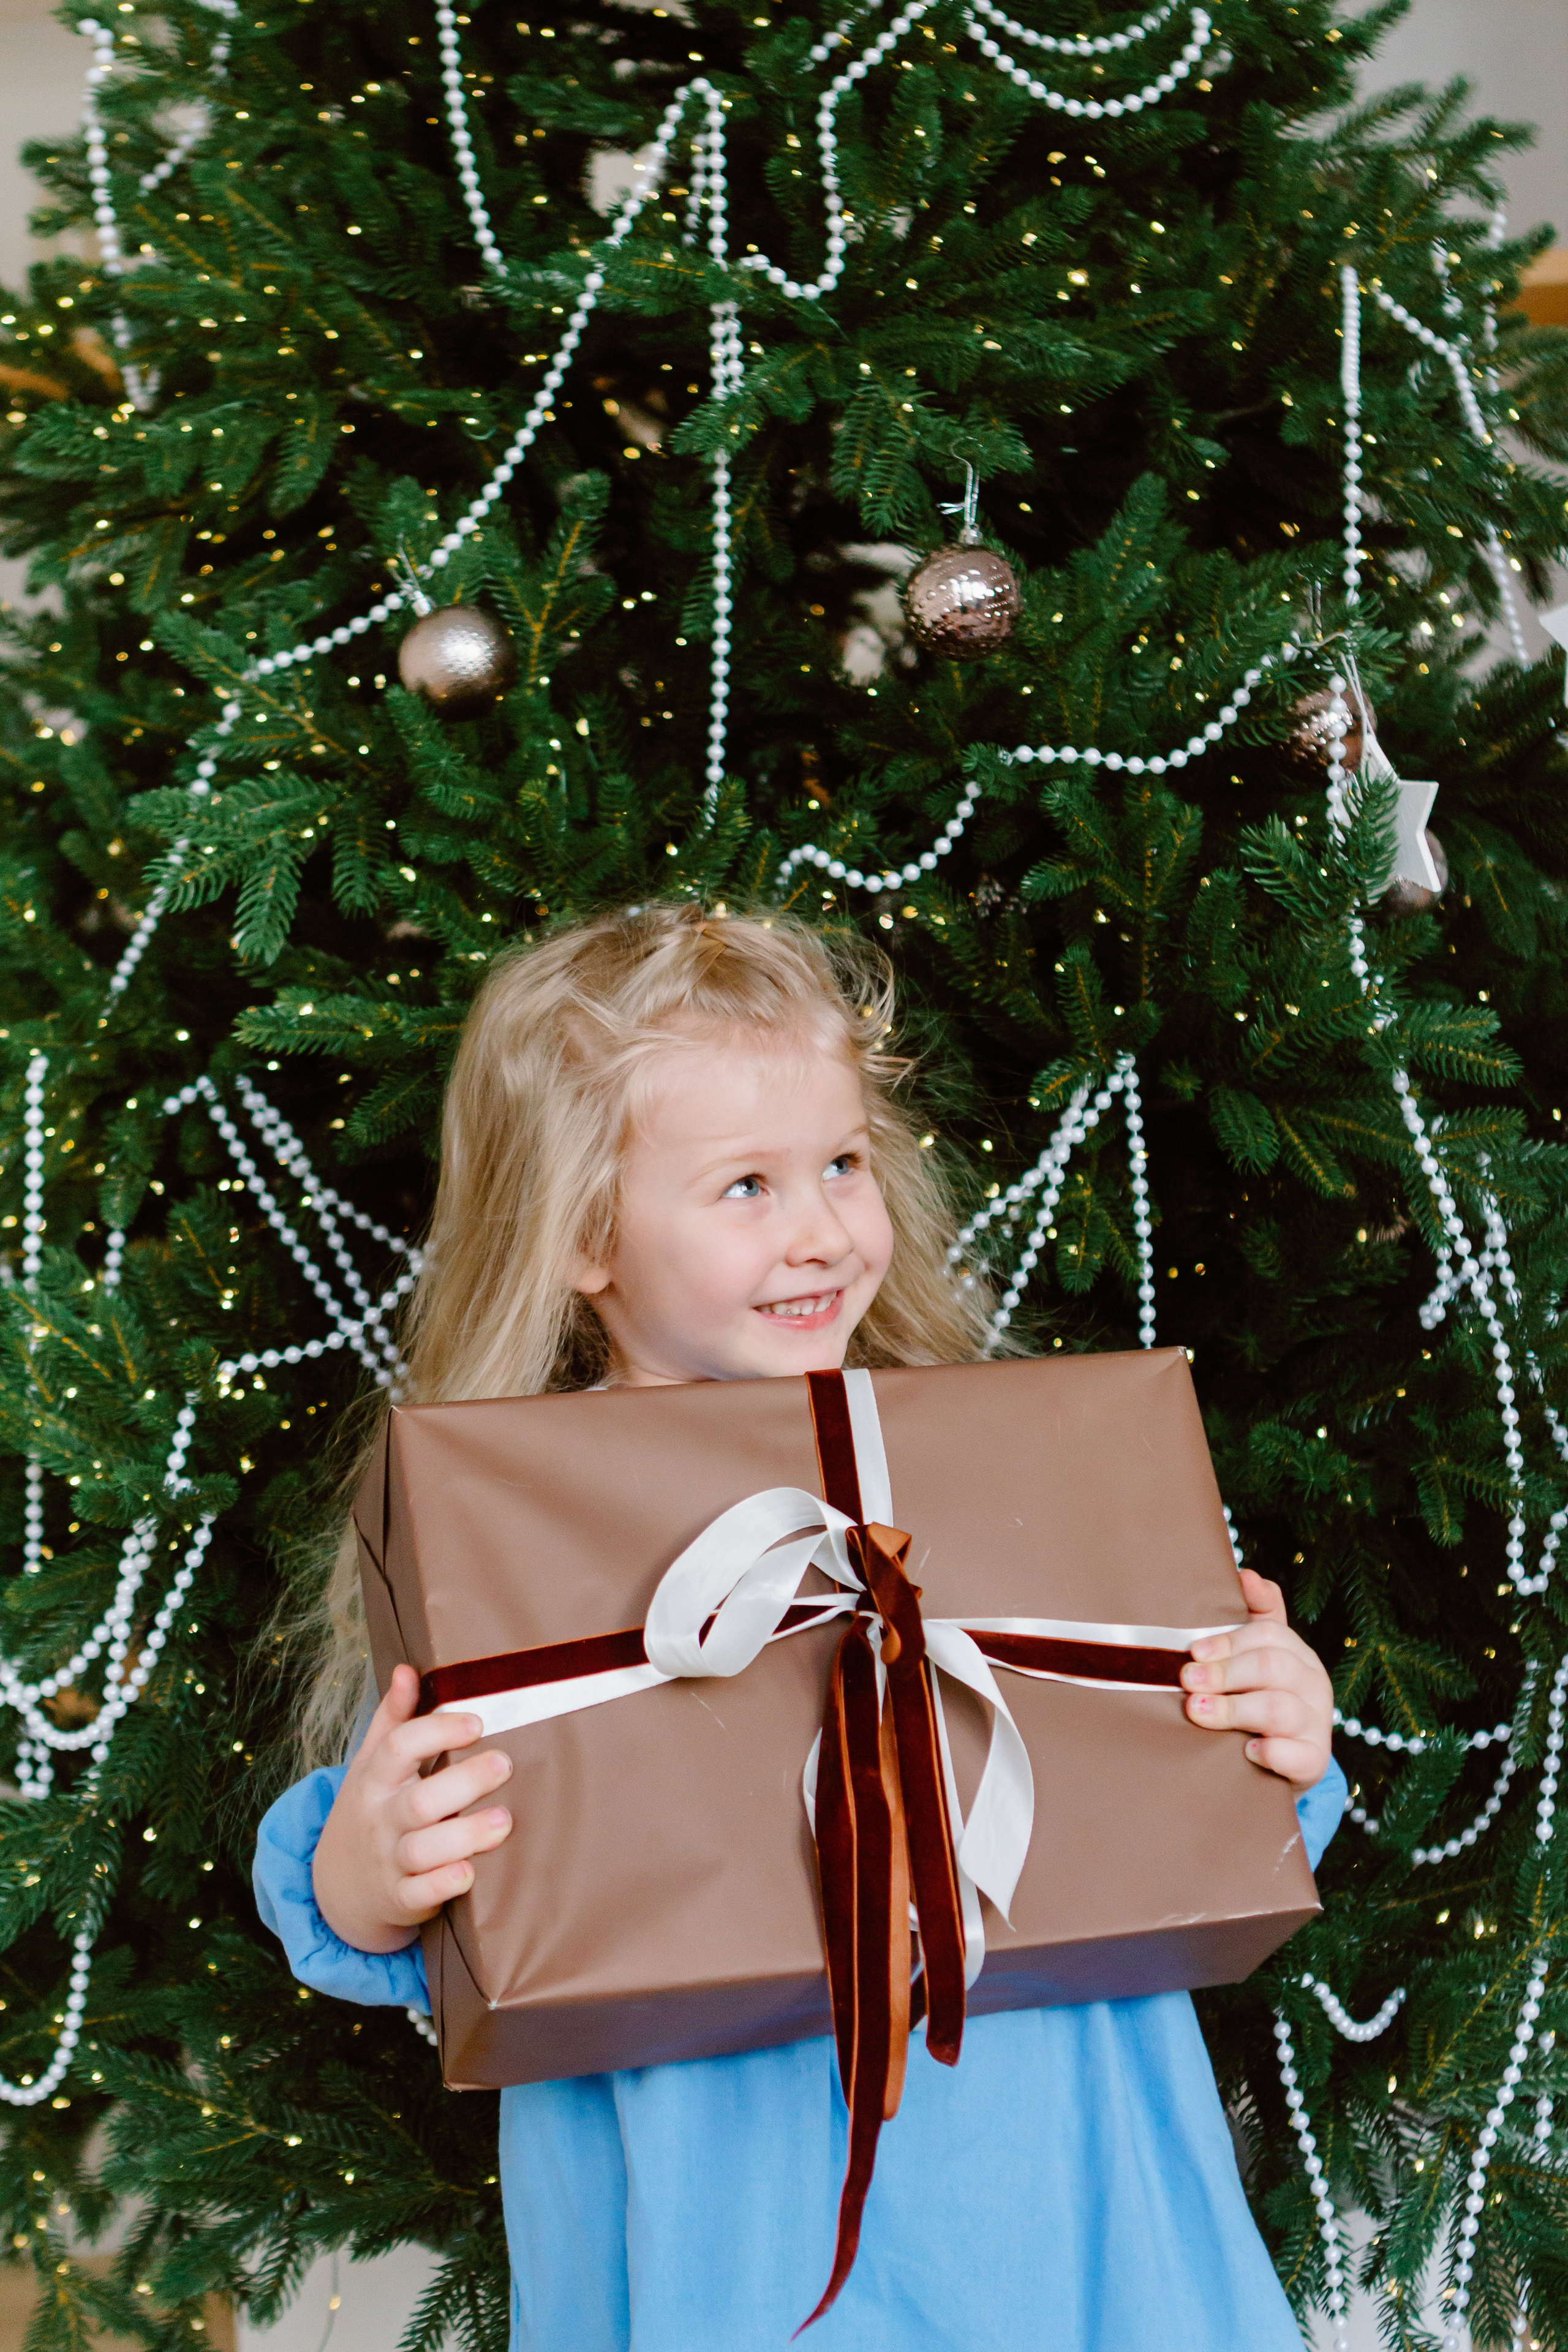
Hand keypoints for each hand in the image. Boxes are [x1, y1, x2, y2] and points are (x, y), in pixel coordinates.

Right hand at [312, 1663, 512, 1954]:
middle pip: (419, 1801)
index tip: (476, 1722)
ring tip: (504, 1821)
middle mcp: (381, 1820)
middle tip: (505, 1765)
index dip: (437, 1731)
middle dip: (464, 1783)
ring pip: (423, 1850)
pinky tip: (470, 1872)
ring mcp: (389, 1862)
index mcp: (375, 1780)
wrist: (335, 1887)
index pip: (398, 1748)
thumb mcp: (371, 1764)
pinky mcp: (401, 1898)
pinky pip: (420, 1895)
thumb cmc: (370, 1811)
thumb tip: (407, 1669)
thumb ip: (392, 1719)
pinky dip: (443, 1885)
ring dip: (465, 1835)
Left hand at [1179, 1567, 1333, 1788]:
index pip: (1269, 1634)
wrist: (1281, 1762)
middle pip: (1272, 1666)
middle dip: (1225, 1672)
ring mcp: (1316, 1724)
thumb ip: (1253, 1615)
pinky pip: (1299, 1756)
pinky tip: (1247, 1751)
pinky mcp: (1314, 1762)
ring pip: (1280, 1709)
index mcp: (1297, 1654)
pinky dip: (1272, 1752)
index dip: (1228, 1640)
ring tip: (1198, 1711)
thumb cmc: (1257, 1699)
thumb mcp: (1254, 1657)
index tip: (1193, 1652)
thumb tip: (1246, 1574)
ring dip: (1234, 1709)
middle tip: (1188, 1681)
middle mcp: (1312, 1684)